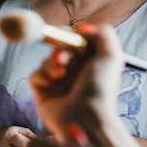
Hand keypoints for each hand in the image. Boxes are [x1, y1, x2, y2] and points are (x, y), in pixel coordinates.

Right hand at [29, 23, 124, 139]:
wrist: (86, 118)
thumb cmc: (100, 89)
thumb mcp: (111, 56)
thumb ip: (103, 33)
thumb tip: (82, 28)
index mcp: (91, 63)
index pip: (76, 42)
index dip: (69, 35)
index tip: (65, 32)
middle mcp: (75, 73)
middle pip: (59, 48)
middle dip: (59, 46)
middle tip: (63, 52)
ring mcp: (59, 83)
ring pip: (46, 60)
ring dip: (52, 63)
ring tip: (61, 73)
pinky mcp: (44, 94)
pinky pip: (35, 75)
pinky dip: (42, 76)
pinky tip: (52, 83)